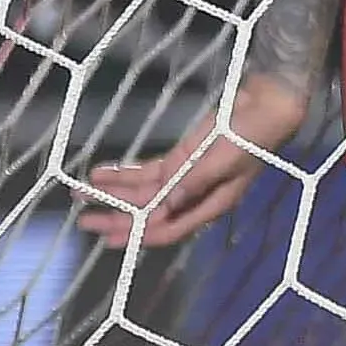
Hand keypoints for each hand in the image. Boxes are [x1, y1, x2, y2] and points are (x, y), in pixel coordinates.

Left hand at [77, 76, 315, 248]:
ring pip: (144, 193)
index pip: (170, 228)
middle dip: (117, 217)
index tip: (109, 238)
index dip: (139, 235)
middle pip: (150, 213)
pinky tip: (100, 174)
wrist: (265, 106)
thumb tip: (166, 205)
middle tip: (84, 220)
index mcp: (210, 203)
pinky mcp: (181, 159)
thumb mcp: (225, 161)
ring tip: (81, 194)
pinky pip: (147, 172)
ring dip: (113, 194)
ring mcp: (185, 177)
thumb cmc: (253, 137)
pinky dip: (123, 174)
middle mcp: (193, 196)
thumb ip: (194, 182)